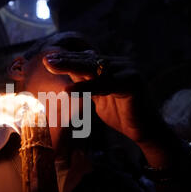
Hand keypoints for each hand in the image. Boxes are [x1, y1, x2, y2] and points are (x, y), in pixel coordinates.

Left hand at [43, 50, 160, 143]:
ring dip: (71, 68)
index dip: (67, 59)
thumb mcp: (98, 97)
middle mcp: (121, 64)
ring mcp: (128, 70)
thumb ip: (87, 85)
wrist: (145, 131)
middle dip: (65, 60)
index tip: (46, 59)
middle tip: (46, 60)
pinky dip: (85, 88)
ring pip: (95, 69)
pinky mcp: (133, 83)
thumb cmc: (121, 115)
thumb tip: (68, 73)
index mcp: (113, 65)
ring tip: (51, 67)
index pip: (86, 59)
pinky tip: (68, 90)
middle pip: (89, 60)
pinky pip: (104, 85)